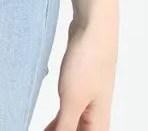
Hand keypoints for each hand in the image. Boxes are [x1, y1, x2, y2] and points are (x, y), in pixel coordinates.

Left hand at [41, 14, 117, 130]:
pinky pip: (69, 111)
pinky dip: (59, 120)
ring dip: (59, 130)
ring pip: (75, 125)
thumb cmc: (89, 62)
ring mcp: (89, 100)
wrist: (94, 27)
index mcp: (99, 123)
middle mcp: (97, 115)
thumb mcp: (72, 100)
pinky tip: (49, 124)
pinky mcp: (80, 86)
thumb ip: (65, 127)